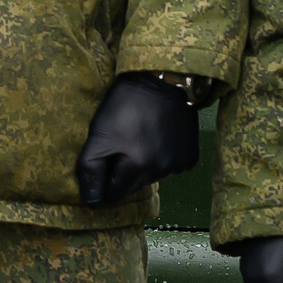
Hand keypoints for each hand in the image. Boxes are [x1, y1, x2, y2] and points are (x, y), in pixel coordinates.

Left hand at [75, 74, 198, 205]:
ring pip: (152, 177)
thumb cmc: (125, 104)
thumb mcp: (99, 134)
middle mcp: (162, 170)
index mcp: (138, 165)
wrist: (162, 79)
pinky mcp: (191, 157)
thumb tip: (93, 203)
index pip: (115, 194)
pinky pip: (170, 167)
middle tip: (122, 145)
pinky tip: (158, 137)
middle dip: (124, 172)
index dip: (105, 181)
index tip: (104, 163)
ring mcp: (179, 164)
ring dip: (144, 165)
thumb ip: (91, 170)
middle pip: (134, 186)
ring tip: (140, 137)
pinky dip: (162, 158)